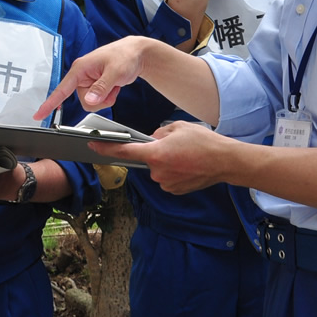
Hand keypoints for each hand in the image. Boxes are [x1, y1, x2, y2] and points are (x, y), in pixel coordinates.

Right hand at [34, 36, 150, 120]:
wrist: (137, 54)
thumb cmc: (125, 56)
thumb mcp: (115, 72)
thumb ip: (101, 87)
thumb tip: (89, 100)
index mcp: (80, 68)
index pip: (61, 89)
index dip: (50, 103)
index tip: (39, 115)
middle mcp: (81, 76)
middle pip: (84, 101)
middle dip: (100, 98)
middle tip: (111, 85)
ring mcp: (88, 82)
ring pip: (91, 103)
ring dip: (105, 97)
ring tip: (113, 83)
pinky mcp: (94, 86)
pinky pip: (98, 101)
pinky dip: (108, 96)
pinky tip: (114, 85)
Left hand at [86, 120, 226, 194]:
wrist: (225, 162)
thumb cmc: (204, 142)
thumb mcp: (178, 126)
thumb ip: (158, 133)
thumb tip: (152, 139)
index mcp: (156, 153)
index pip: (124, 152)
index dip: (106, 148)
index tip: (92, 145)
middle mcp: (157, 171)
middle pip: (145, 159)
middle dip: (154, 151)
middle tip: (174, 145)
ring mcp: (165, 183)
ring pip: (156, 168)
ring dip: (165, 161)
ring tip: (184, 155)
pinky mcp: (174, 190)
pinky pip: (166, 177)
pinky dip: (172, 170)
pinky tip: (187, 164)